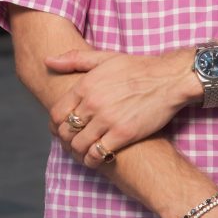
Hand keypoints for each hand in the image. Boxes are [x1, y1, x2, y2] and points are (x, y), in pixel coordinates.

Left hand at [45, 45, 193, 168]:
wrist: (169, 79)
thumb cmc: (139, 68)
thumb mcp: (105, 58)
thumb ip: (75, 59)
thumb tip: (48, 61)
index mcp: (86, 85)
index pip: (57, 113)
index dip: (57, 124)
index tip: (64, 128)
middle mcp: (93, 103)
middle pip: (66, 131)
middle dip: (68, 139)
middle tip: (75, 142)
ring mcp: (108, 119)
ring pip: (79, 145)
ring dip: (79, 151)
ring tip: (85, 152)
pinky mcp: (123, 134)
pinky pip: (98, 153)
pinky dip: (93, 159)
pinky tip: (96, 159)